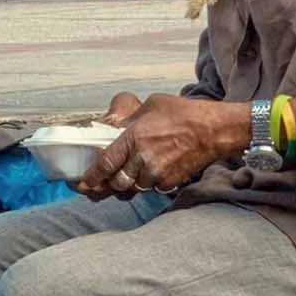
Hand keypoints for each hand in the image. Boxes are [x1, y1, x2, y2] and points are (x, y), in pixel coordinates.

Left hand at [77, 95, 248, 196]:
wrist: (214, 129)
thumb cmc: (183, 113)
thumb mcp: (150, 106)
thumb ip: (129, 120)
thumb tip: (114, 127)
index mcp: (133, 138)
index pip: (104, 164)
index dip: (90, 177)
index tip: (81, 183)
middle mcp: (142, 159)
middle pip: (116, 183)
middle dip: (107, 185)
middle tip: (99, 184)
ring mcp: (157, 173)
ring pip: (133, 188)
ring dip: (128, 185)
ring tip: (128, 175)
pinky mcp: (170, 182)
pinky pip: (151, 189)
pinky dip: (147, 184)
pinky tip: (150, 173)